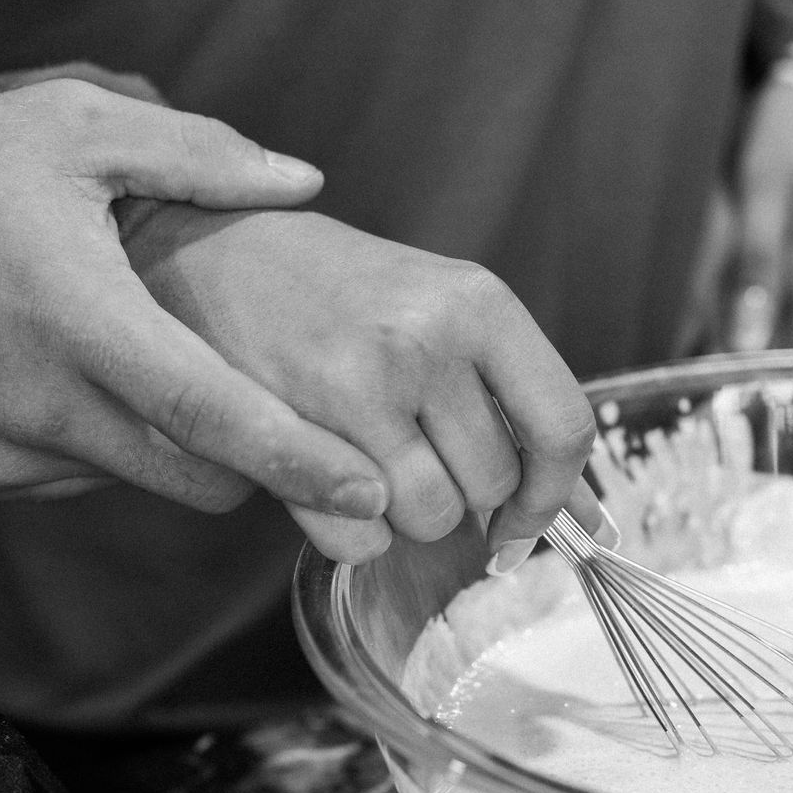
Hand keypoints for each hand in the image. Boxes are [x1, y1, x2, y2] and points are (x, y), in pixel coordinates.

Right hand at [0, 78, 387, 516]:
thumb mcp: (69, 126)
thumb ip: (198, 154)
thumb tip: (303, 179)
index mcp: (77, 319)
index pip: (210, 417)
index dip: (298, 461)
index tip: (367, 492)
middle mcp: (35, 404)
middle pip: (193, 476)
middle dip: (253, 459)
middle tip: (284, 414)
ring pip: (136, 478)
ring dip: (171, 443)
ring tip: (153, 361)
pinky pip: (74, 478)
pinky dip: (104, 444)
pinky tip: (79, 376)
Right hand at [116, 204, 602, 565]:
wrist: (201, 250)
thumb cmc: (338, 293)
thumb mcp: (441, 312)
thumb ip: (513, 402)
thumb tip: (590, 522)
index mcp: (479, 302)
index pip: (564, 427)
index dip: (556, 493)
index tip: (528, 517)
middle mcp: (425, 338)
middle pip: (493, 487)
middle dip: (461, 493)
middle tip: (411, 448)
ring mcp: (356, 384)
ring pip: (430, 520)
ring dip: (402, 512)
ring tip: (363, 449)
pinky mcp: (289, 431)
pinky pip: (359, 542)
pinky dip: (347, 532)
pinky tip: (323, 473)